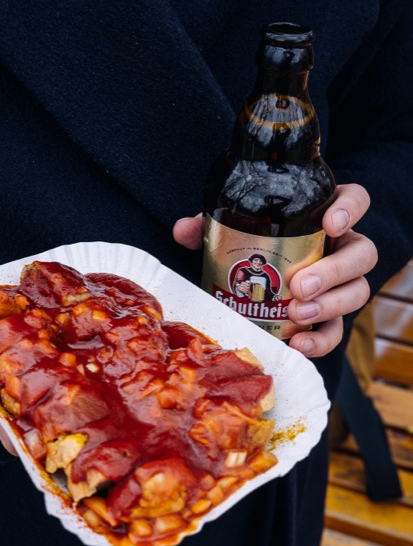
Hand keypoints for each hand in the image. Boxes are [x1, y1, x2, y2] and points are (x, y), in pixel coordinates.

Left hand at [172, 184, 377, 356]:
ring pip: (358, 292)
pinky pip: (337, 331)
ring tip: (298, 314)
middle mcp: (340, 248)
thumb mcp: (230, 228)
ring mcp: (340, 284)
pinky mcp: (331, 317)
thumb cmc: (248, 244)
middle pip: (362, 253)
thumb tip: (183, 231)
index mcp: (323, 216)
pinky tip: (299, 345)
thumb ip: (210, 225)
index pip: (355, 200)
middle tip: (300, 285)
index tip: (330, 223)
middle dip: (334, 271)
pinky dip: (320, 340)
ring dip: (330, 305)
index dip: (350, 209)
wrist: (250, 283)